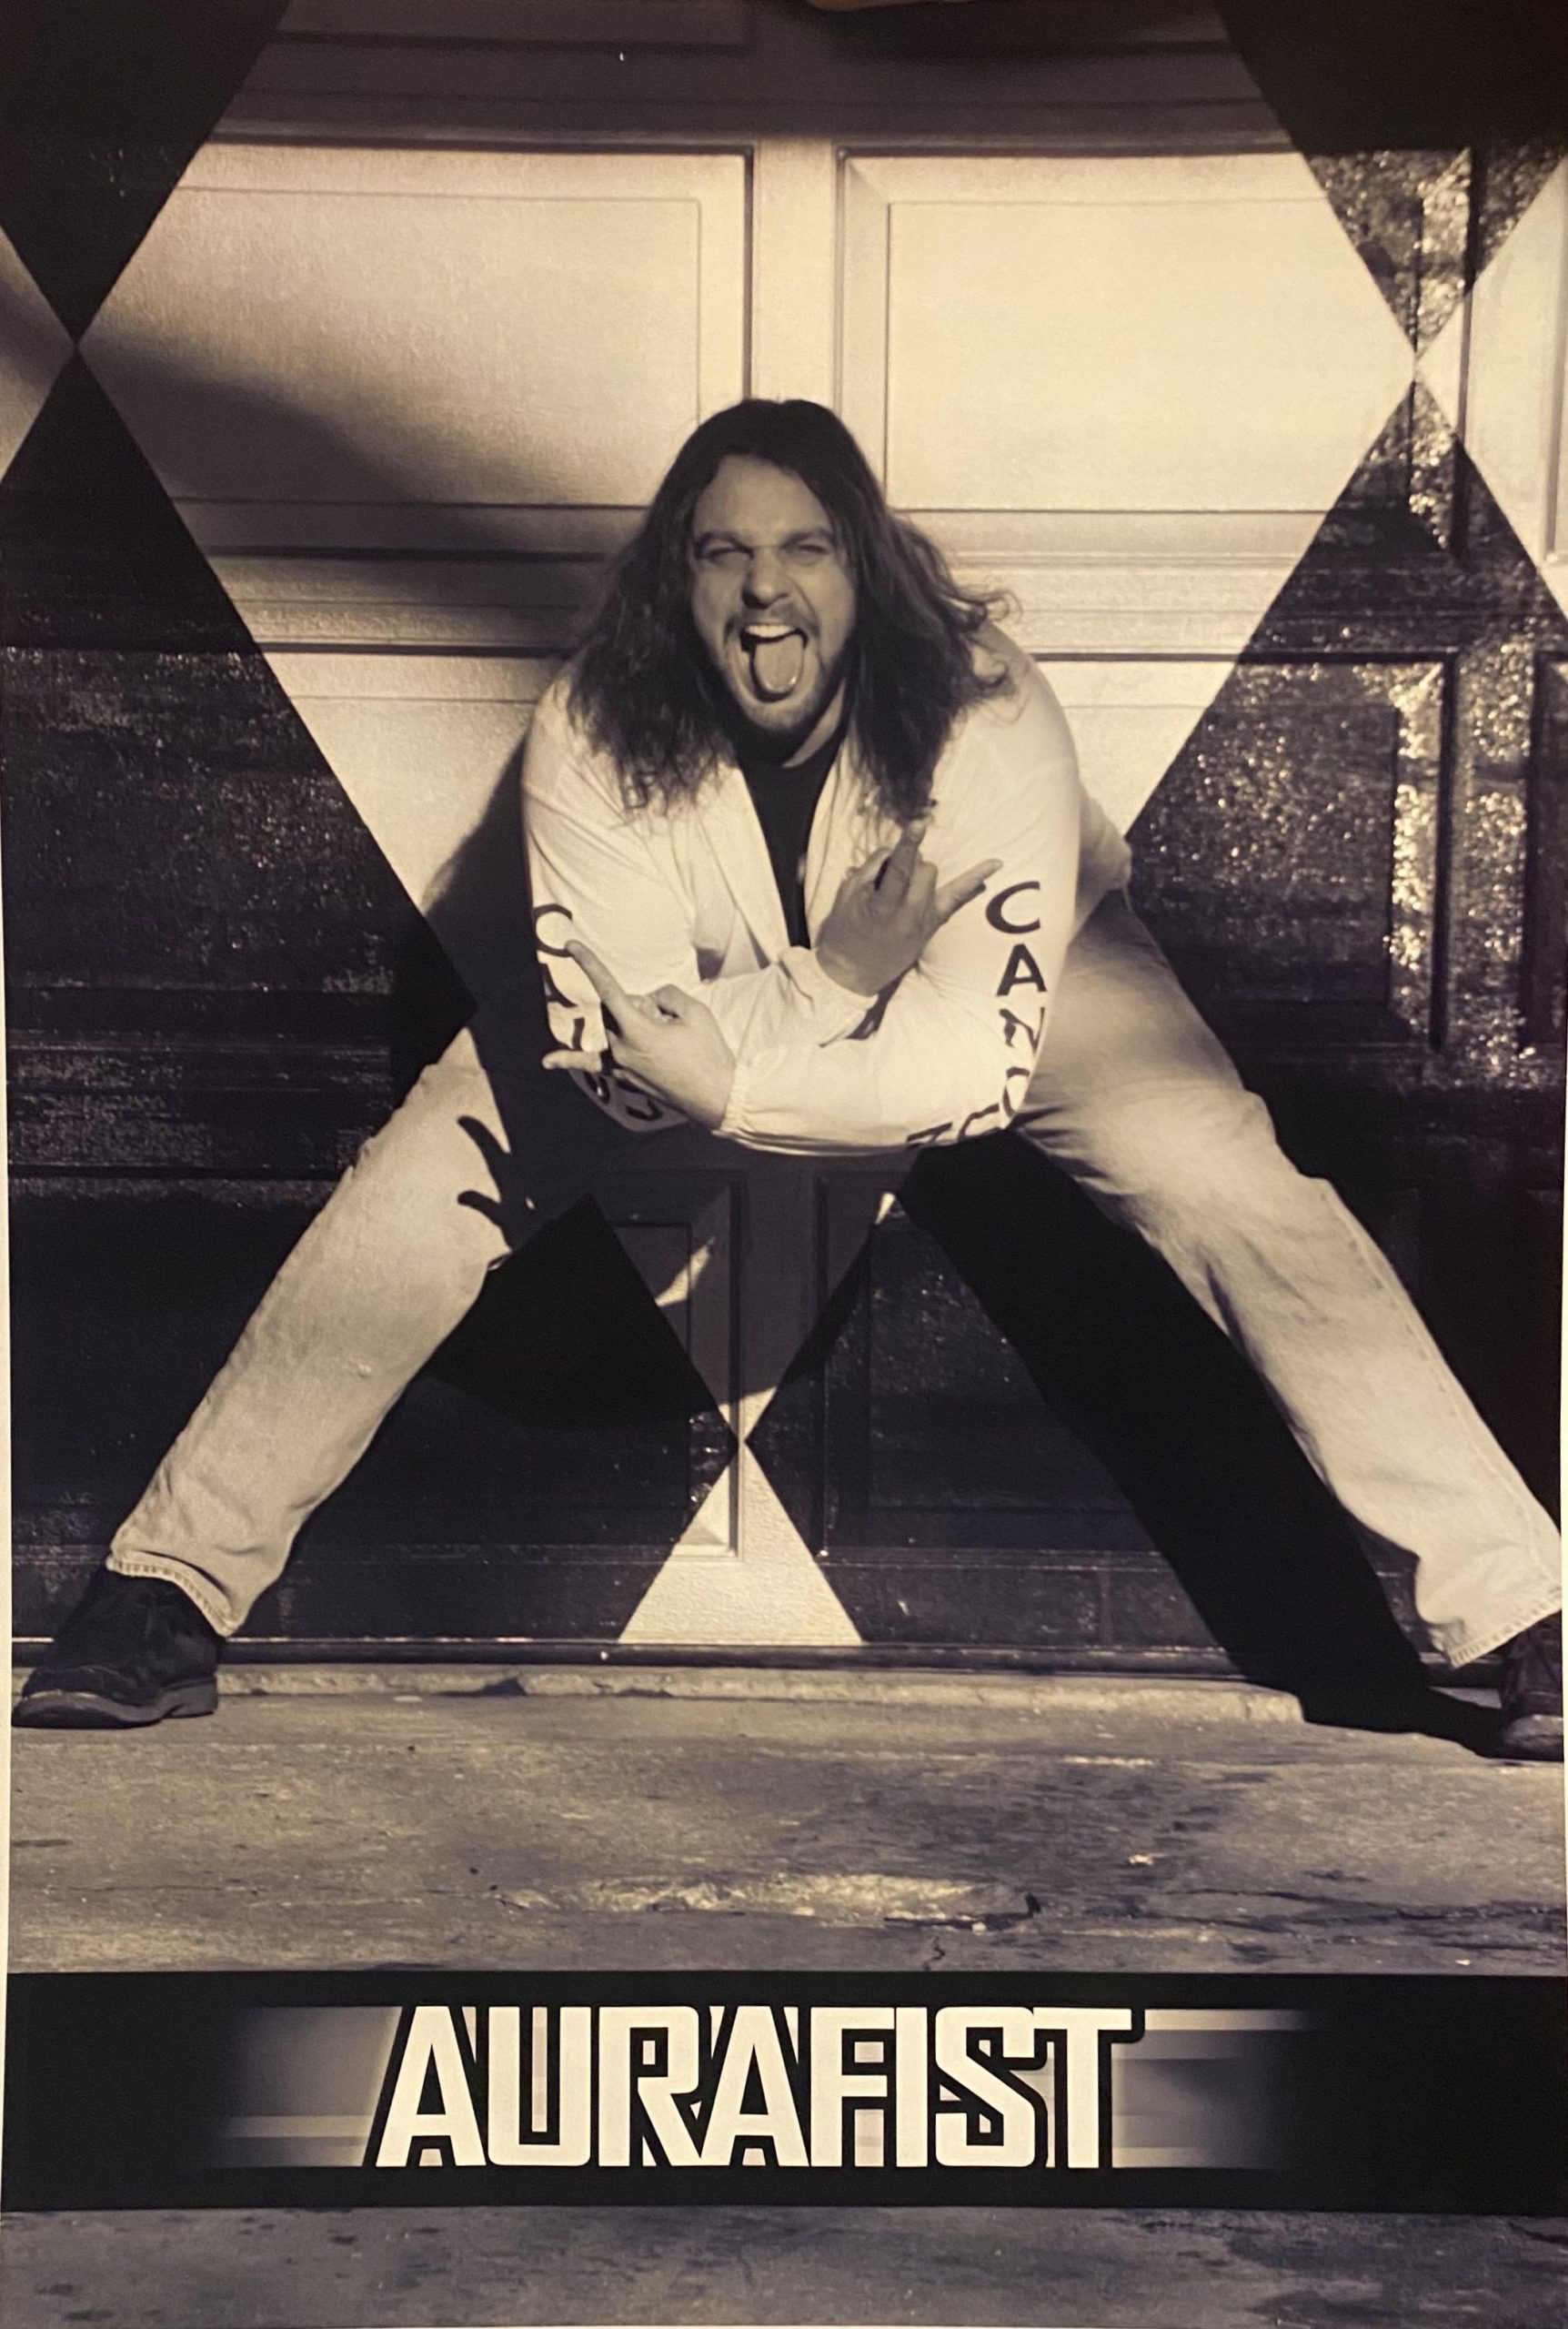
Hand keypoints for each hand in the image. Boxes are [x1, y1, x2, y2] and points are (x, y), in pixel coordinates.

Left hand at [544, 943, 734, 1128]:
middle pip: (614, 1010)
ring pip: (611, 1029)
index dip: (589, 964)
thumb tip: (650, 1002)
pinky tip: (547, 1062)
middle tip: (669, 1021)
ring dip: (630, 1023)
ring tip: (665, 1039)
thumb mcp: (694, 1012)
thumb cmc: (708, 1053)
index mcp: (637, 1031)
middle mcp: (621, 1049)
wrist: (716, 1096)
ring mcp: (619, 1066)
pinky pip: (592, 1065)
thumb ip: (665, 995)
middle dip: (638, 1006)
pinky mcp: (623, 1077)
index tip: (571, 945)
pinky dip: (569, 1061)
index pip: (608, 989)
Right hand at [815, 823, 1000, 996]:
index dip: (908, 845)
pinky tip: (995, 864)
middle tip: (885, 876)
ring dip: (918, 871)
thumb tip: (891, 852)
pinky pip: (957, 898)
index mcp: (884, 908)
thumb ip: (870, 871)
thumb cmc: (844, 933)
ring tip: (900, 886)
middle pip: (919, 868)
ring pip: (933, 875)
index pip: (898, 870)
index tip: (919, 824)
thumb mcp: (847, 898)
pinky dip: (974, 880)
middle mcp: (910, 915)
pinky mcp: (934, 925)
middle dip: (905, 861)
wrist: (852, 973)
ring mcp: (926, 920)